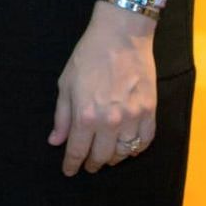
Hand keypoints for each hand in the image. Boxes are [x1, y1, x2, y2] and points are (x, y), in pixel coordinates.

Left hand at [48, 3, 156, 175]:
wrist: (121, 34)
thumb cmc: (89, 54)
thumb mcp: (66, 82)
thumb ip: (62, 115)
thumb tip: (55, 141)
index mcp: (85, 115)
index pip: (77, 151)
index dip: (72, 164)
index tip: (69, 171)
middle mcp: (110, 122)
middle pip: (101, 156)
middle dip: (92, 163)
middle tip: (88, 164)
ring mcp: (132, 118)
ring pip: (124, 153)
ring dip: (114, 158)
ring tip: (107, 156)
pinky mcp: (150, 111)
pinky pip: (145, 141)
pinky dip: (137, 148)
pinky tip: (129, 146)